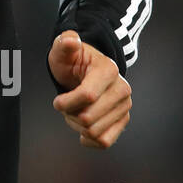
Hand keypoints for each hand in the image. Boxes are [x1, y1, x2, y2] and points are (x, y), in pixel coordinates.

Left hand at [48, 30, 131, 148]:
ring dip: (77, 126)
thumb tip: (70, 40)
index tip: (57, 100)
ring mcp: (124, 106)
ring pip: (95, 132)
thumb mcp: (63, 50)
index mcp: (108, 70)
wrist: (85, 72)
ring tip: (75, 112)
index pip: (87, 96)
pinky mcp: (122, 120)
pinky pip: (105, 141)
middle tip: (66, 106)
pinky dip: (89, 139)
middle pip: (89, 117)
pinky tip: (81, 129)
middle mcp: (122, 89)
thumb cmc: (72, 61)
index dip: (66, 102)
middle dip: (70, 114)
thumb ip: (64, 43)